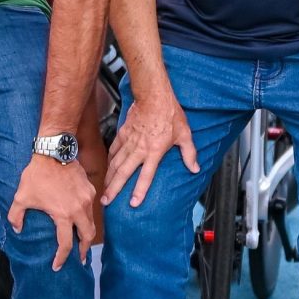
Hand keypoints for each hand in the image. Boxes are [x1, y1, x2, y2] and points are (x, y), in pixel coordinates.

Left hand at [10, 154, 98, 269]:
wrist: (54, 151)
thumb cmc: (37, 174)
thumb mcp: (21, 196)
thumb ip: (16, 216)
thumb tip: (17, 229)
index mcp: (63, 214)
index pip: (65, 244)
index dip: (61, 258)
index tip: (57, 266)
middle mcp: (79, 209)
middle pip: (87, 236)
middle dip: (83, 250)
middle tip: (80, 259)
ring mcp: (86, 199)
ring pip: (92, 222)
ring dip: (87, 233)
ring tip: (82, 240)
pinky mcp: (90, 189)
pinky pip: (91, 207)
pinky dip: (87, 216)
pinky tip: (81, 217)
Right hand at [104, 91, 196, 208]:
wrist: (153, 95)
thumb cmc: (170, 113)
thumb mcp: (184, 134)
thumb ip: (189, 154)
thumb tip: (195, 168)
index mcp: (154, 151)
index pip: (146, 176)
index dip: (139, 191)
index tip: (133, 203)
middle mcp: (139, 149)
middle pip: (124, 173)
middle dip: (114, 189)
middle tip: (106, 201)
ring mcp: (129, 141)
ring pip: (115, 163)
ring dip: (109, 178)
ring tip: (103, 190)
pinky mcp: (123, 134)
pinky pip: (114, 150)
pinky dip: (109, 161)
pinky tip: (107, 169)